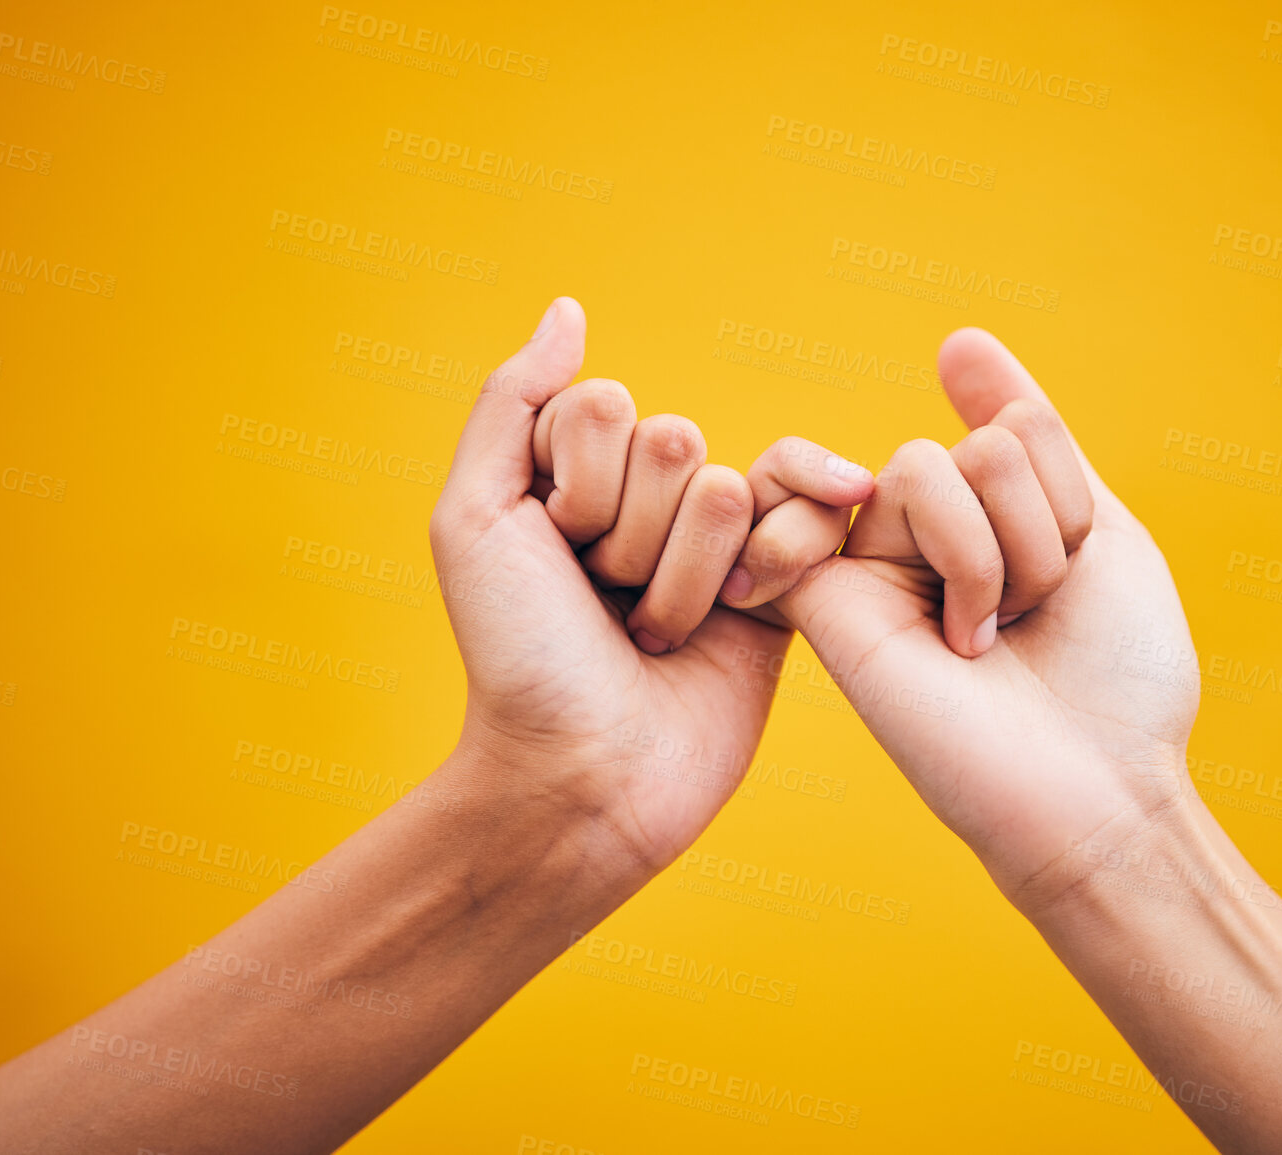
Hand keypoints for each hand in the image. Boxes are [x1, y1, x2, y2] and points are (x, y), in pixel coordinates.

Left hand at [431, 298, 873, 875]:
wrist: (583, 779)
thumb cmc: (517, 660)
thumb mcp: (474, 521)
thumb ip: (510, 403)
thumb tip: (568, 309)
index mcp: (577, 472)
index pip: (606, 405)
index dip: (577, 488)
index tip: (556, 556)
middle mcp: (650, 498)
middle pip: (671, 441)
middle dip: (628, 541)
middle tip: (607, 607)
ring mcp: (720, 539)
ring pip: (724, 488)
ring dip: (681, 581)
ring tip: (655, 637)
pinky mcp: (782, 584)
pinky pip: (808, 515)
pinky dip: (779, 556)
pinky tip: (750, 605)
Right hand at [774, 328, 1199, 909]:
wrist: (1095, 788)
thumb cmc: (1113, 677)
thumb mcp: (1099, 529)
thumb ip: (1031, 432)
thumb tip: (957, 337)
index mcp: (988, 514)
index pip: (1018, 424)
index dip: (1069, 495)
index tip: (1075, 572)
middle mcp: (924, 533)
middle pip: (980, 442)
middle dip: (1038, 531)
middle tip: (1029, 618)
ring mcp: (872, 562)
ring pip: (924, 464)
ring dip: (992, 558)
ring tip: (985, 639)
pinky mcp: (822, 599)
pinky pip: (840, 501)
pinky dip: (898, 540)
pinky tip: (928, 628)